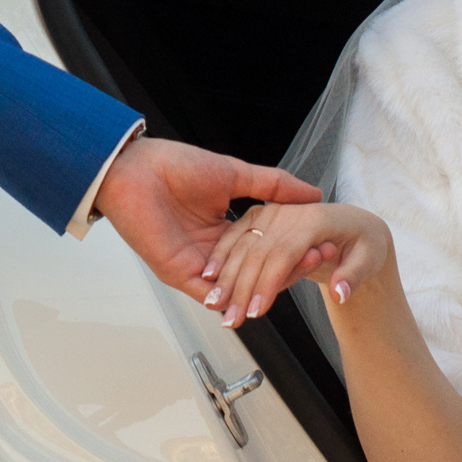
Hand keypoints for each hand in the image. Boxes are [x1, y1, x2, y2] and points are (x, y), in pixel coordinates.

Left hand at [91, 135, 321, 295]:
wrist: (137, 168)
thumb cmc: (176, 165)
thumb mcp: (235, 174)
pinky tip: (264, 292)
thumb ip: (272, 186)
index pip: (265, 249)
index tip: (324, 242)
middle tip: (323, 258)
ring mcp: (198, 265)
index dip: (293, 248)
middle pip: (256, 272)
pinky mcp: (180, 274)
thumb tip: (312, 192)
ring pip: (238, 287)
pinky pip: (212, 295)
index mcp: (225, 229)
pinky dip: (237, 296)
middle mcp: (213, 251)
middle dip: (290, 269)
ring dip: (269, 285)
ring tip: (303, 271)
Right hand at [200, 200, 392, 327]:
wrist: (357, 224)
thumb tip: (340, 293)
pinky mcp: (261, 216)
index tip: (256, 312)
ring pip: (243, 244)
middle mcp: (288, 213)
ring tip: (215, 305)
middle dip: (241, 288)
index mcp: (315, 219)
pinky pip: (237, 235)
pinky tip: (209, 276)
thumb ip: (353, 275)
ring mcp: (272, 212)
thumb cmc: (365, 242)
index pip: (284, 254)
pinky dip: (221, 256)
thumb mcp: (371, 257)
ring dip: (226, 275)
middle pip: (258, 252)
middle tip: (230, 319)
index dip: (268, 284)